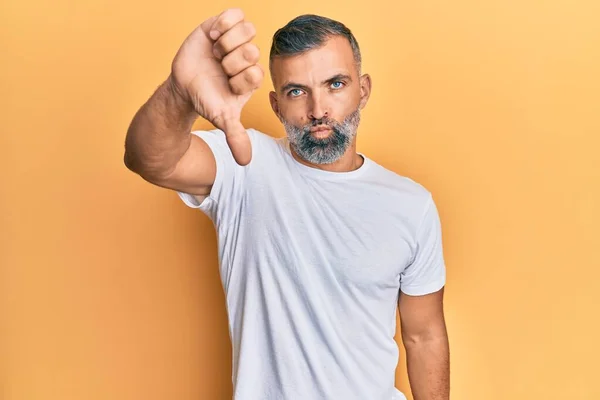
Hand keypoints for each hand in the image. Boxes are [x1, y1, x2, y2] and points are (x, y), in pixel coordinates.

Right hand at [170, 8, 262, 164]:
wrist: (186, 84)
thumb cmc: (207, 100)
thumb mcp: (221, 118)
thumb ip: (235, 137)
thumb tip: (245, 162)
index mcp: (254, 77)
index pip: (256, 72)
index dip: (237, 79)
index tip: (225, 84)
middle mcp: (249, 58)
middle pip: (251, 52)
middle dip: (228, 63)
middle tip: (218, 68)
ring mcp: (238, 40)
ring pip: (247, 31)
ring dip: (225, 43)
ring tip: (215, 52)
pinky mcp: (225, 25)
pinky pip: (235, 14)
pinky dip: (223, 24)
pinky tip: (213, 36)